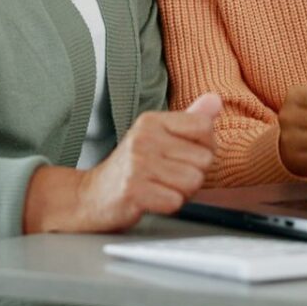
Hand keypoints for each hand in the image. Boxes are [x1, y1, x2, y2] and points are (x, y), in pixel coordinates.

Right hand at [24, 93, 220, 233]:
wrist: (90, 196)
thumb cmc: (130, 168)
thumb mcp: (157, 136)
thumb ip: (189, 120)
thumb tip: (215, 99)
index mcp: (152, 121)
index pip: (204, 126)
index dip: (204, 147)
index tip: (182, 156)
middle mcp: (144, 138)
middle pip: (204, 159)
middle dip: (192, 175)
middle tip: (166, 177)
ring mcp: (137, 164)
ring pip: (193, 181)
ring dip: (181, 192)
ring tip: (159, 188)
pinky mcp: (133, 190)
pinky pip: (175, 202)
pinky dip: (167, 206)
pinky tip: (151, 200)